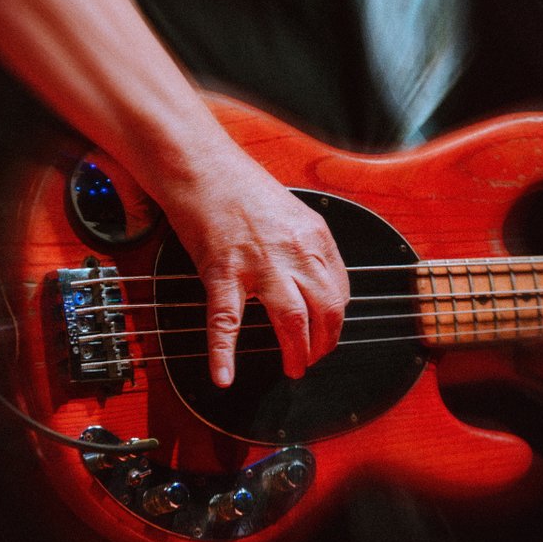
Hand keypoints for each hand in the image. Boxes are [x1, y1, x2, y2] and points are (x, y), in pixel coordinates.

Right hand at [161, 150, 349, 387]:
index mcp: (315, 236)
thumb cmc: (240, 185)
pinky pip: (226, 322)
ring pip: (292, 320)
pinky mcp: (223, 272)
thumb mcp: (291, 212)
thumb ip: (306, 245)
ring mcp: (260, 263)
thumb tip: (314, 278)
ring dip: (297, 352)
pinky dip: (223, 354)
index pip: (341, 288)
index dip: (337, 316)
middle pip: (327, 310)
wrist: (201, 165)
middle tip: (317, 358)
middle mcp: (295, 251)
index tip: (328, 328)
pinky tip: (223, 376)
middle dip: (326, 343)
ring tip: (294, 369)